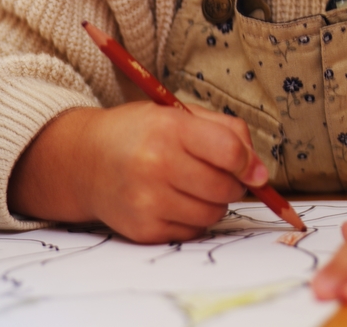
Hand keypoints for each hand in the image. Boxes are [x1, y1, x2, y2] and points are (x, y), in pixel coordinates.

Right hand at [9, 102, 268, 243]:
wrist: (85, 160)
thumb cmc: (140, 132)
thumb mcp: (179, 114)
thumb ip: (226, 131)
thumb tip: (260, 172)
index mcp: (169, 128)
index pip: (229, 152)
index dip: (247, 162)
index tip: (248, 166)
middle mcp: (156, 165)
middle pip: (225, 187)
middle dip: (232, 182)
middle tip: (216, 172)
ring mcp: (148, 200)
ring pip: (213, 214)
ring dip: (214, 202)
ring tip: (192, 184)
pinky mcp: (143, 230)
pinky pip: (192, 232)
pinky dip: (193, 219)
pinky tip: (174, 199)